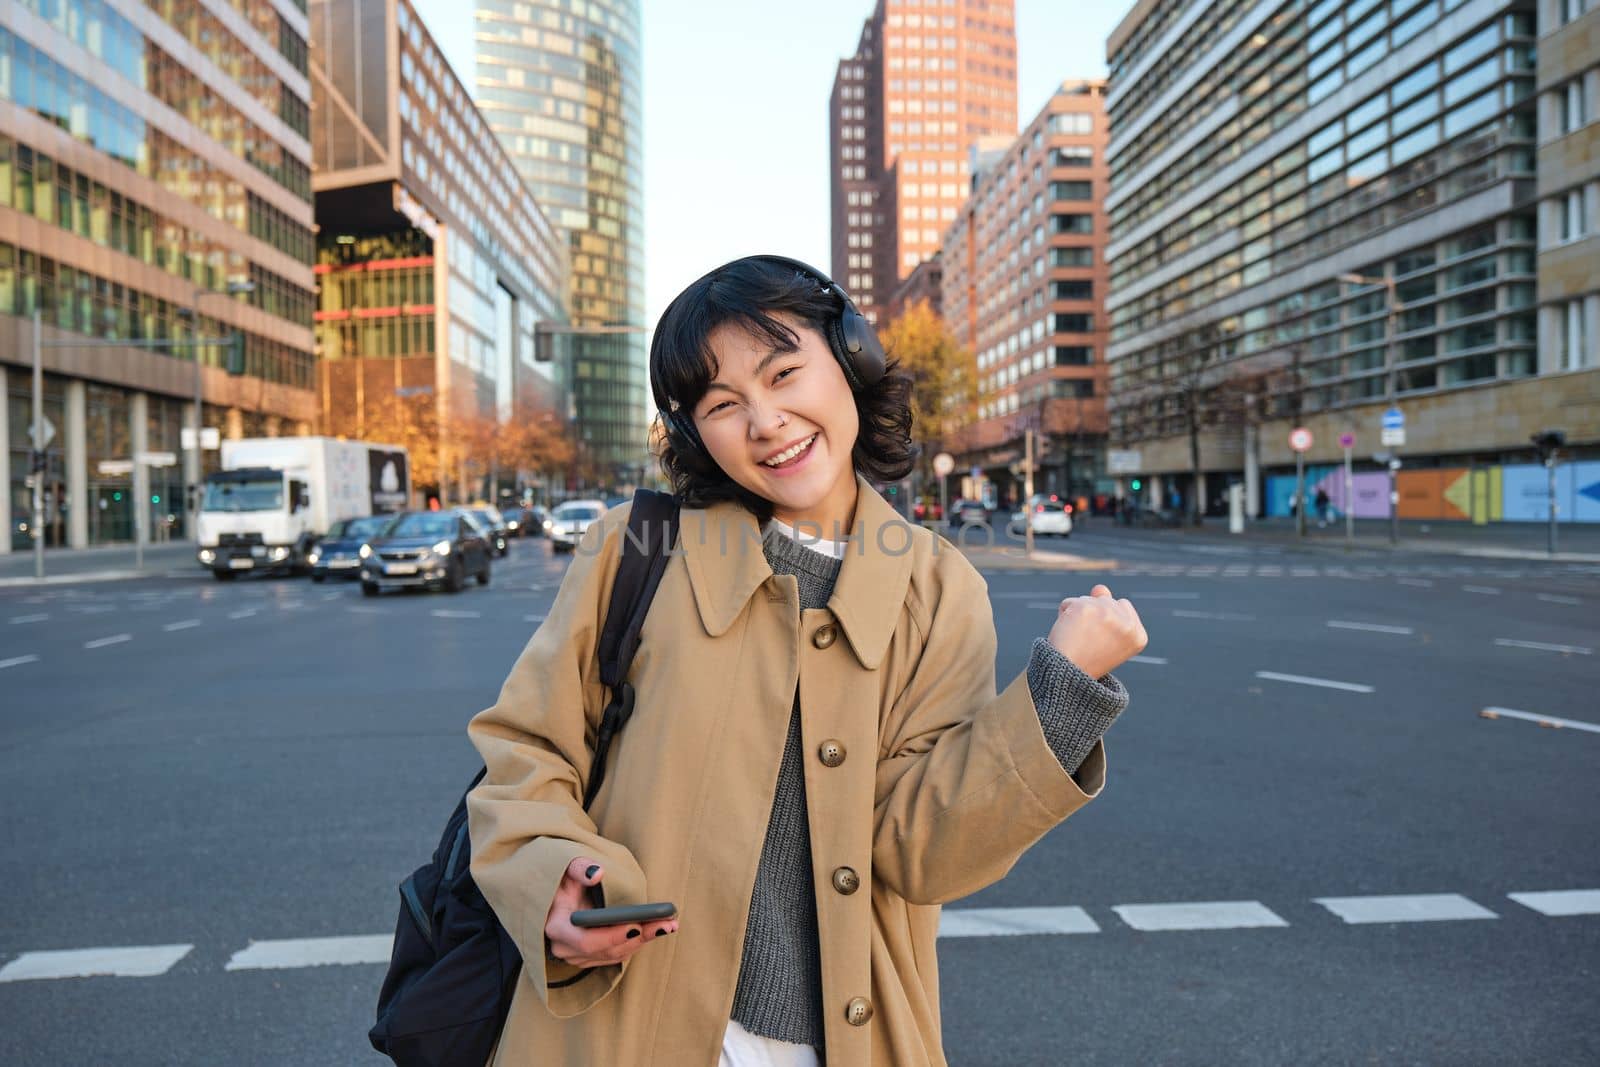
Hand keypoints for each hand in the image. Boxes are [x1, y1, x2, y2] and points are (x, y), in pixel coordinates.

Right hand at [543, 857, 677, 968]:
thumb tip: (597, 873)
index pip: (585, 941)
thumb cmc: (562, 879)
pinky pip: (616, 954)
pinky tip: (656, 929)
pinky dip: (636, 943)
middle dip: (638, 937)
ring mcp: (576, 956)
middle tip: (665, 923)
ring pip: (614, 954)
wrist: (556, 894)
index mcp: (556, 927)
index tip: (635, 926)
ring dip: (643, 941)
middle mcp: (564, 948)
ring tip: (668, 924)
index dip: (611, 937)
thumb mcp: (566, 867)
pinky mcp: (589, 957)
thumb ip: (579, 868)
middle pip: (605, 950)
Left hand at [1045, 584, 1147, 679]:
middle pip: (1107, 601)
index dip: (1107, 622)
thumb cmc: (1087, 659)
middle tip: (1088, 642)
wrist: (1066, 676)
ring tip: (1077, 638)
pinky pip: (1071, 602)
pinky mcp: (1086, 607)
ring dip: (1078, 615)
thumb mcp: (1107, 636)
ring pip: (1089, 599)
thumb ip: (1110, 608)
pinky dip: (1065, 614)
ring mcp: (1108, 613)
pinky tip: (1067, 631)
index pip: (1123, 606)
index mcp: (1139, 635)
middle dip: (1094, 616)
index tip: (1101, 642)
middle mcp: (1127, 624)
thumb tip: (1100, 588)